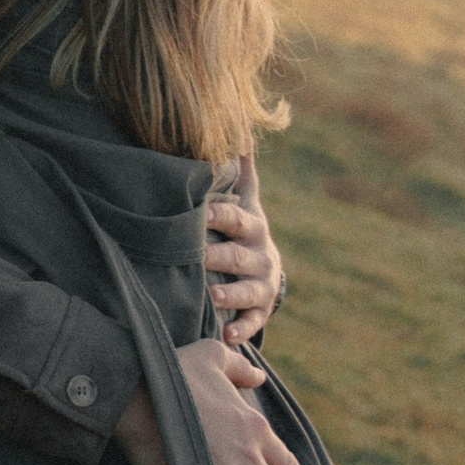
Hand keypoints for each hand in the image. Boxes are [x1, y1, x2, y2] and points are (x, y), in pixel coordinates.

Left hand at [205, 151, 284, 349]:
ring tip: (211, 298)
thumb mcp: (247, 199)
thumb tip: (239, 128)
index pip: (236, 218)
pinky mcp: (260, 310)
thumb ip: (240, 170)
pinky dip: (241, 330)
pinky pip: (253, 322)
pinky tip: (227, 336)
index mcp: (252, 226)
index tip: (201, 211)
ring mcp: (261, 285)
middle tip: (197, 257)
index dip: (220, 214)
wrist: (267, 268)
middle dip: (219, 257)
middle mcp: (259, 255)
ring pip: (247, 291)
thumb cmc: (244, 228)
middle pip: (238, 256)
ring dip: (230, 295)